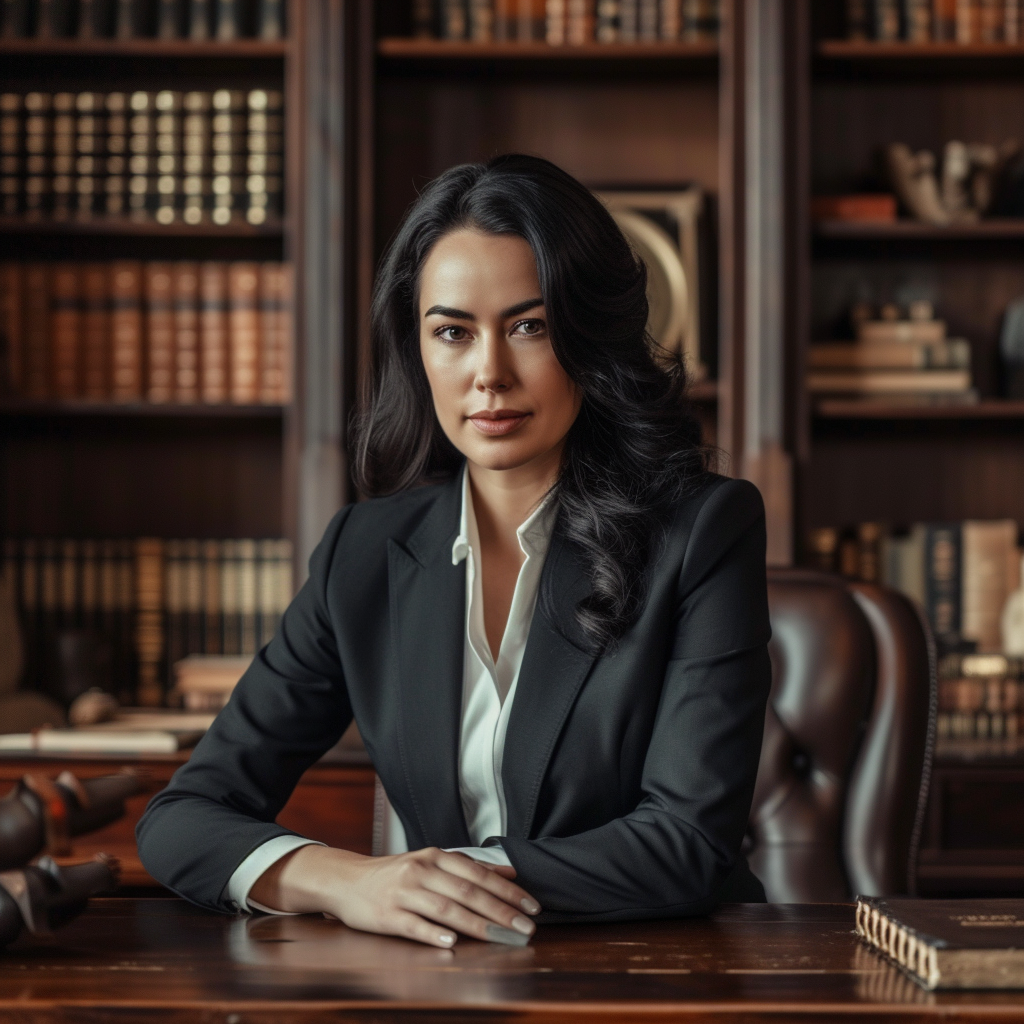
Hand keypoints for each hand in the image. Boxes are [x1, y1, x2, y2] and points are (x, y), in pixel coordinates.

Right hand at [248, 845, 540, 948]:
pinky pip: (413, 925)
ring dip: (477, 925)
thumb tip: (510, 872)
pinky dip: (433, 933)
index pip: (479, 874)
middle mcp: (422, 871)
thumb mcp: (432, 863)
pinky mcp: (386, 915)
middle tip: (526, 927)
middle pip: (467, 892)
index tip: (532, 906)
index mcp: (436, 857)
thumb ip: (469, 868)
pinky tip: (450, 942)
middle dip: (501, 911)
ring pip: (446, 908)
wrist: (348, 880)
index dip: (507, 891)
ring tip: (502, 937)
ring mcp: (403, 893)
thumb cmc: (396, 874)